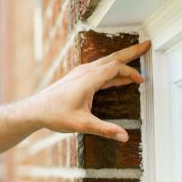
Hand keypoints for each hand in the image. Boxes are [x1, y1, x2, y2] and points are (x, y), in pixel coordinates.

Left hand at [30, 40, 150, 141]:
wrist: (35, 110)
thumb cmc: (55, 115)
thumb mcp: (82, 124)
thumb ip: (104, 129)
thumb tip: (124, 136)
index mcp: (88, 78)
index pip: (115, 68)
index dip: (131, 72)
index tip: (142, 80)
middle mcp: (85, 71)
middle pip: (112, 58)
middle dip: (131, 52)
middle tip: (146, 45)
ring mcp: (80, 73)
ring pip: (105, 63)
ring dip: (122, 61)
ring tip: (136, 59)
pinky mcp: (77, 78)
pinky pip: (99, 70)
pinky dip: (112, 71)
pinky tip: (118, 78)